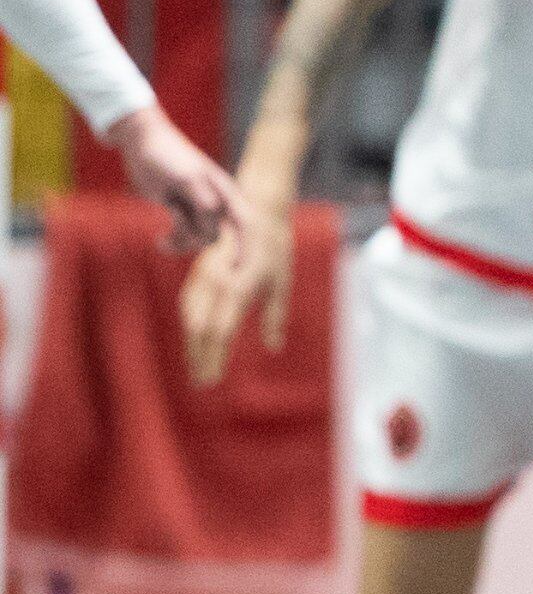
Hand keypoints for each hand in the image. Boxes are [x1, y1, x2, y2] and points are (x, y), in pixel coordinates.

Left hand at [108, 107, 241, 255]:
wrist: (141, 142)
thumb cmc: (167, 155)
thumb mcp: (187, 177)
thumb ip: (204, 199)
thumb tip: (216, 219)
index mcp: (225, 193)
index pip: (245, 226)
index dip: (245, 250)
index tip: (236, 271)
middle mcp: (216, 202)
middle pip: (215, 236)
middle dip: (194, 241)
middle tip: (173, 230)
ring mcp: (198, 208)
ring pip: (198, 239)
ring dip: (181, 243)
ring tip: (161, 241)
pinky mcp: (181, 211)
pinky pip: (183, 236)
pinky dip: (172, 242)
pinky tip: (159, 242)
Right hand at [177, 190, 296, 386]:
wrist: (254, 210)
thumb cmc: (275, 250)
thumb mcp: (282, 282)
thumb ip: (275, 316)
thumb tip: (272, 347)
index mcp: (240, 284)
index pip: (221, 330)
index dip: (214, 358)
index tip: (212, 379)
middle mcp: (217, 281)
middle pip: (199, 327)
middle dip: (198, 357)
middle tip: (201, 383)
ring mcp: (204, 275)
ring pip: (190, 316)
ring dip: (191, 344)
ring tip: (195, 368)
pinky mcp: (198, 272)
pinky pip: (189, 304)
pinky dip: (189, 326)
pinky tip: (193, 342)